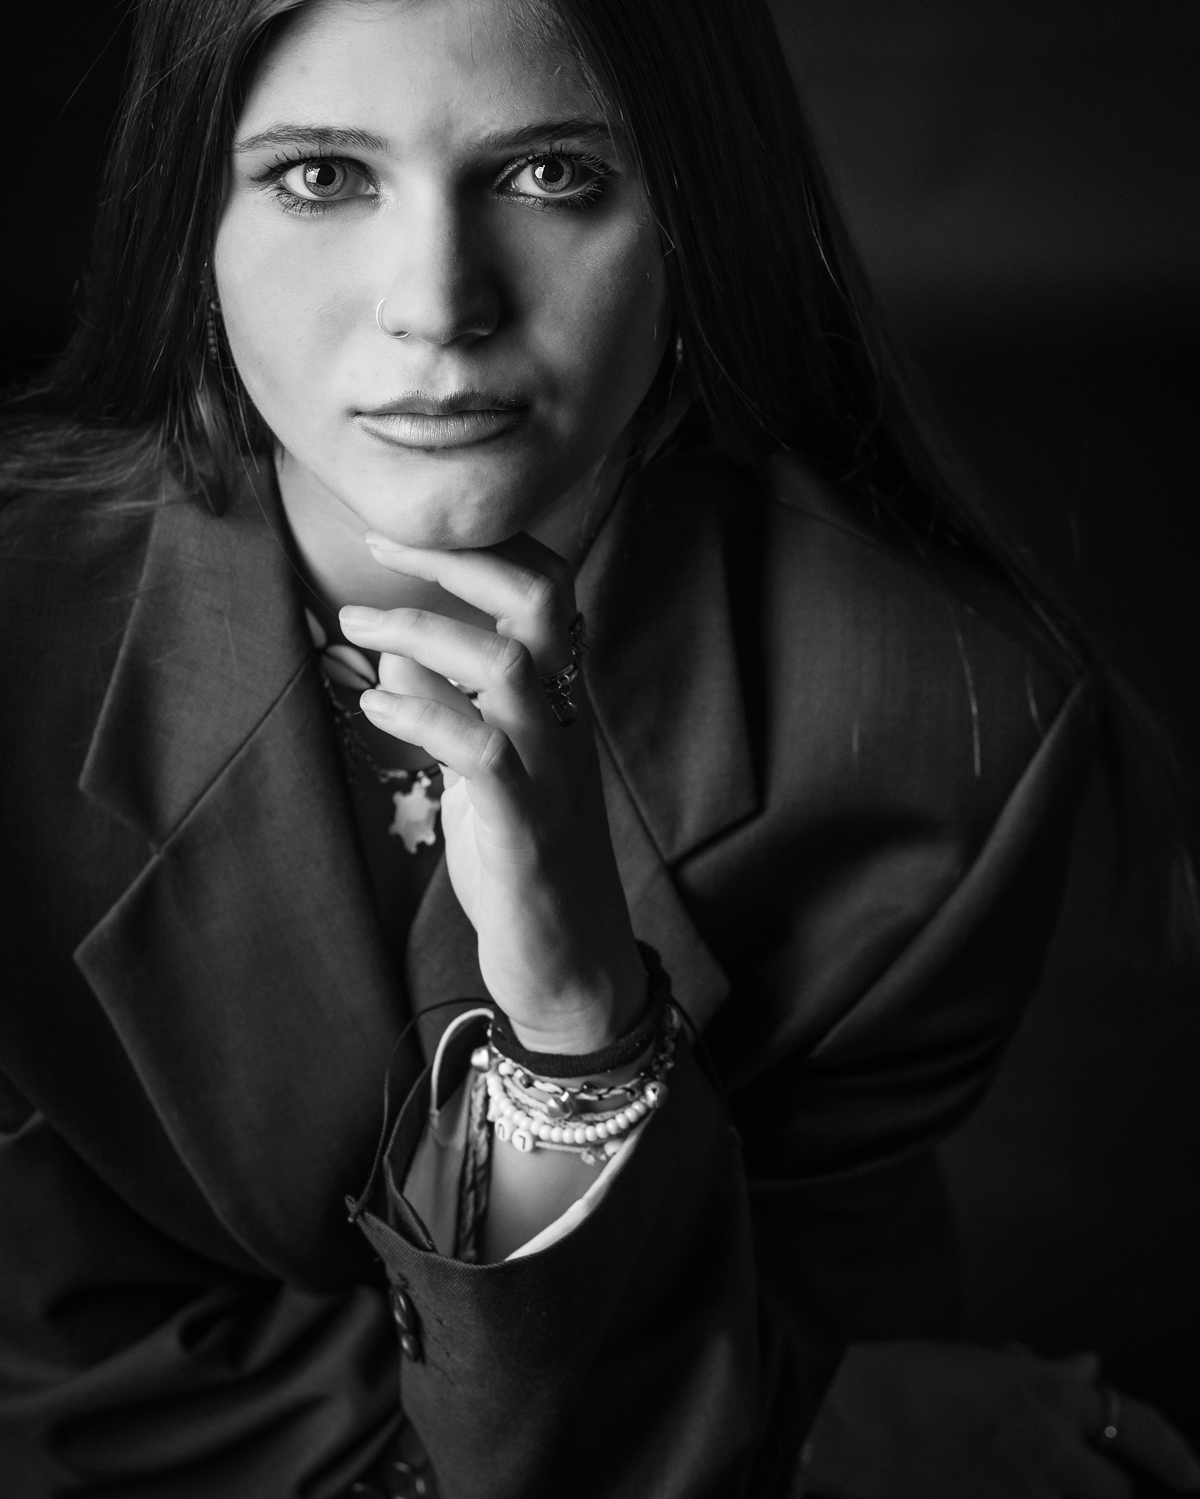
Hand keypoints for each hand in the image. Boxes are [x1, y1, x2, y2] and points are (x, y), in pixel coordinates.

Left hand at [341, 532, 644, 1053]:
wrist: (572, 969)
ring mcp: (548, 772)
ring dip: (422, 631)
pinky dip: (424, 716)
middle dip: (458, 558)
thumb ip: (447, 709)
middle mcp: (561, 723)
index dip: (480, 545)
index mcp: (556, 702)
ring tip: (355, 625)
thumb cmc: (524, 864)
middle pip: (540, 601)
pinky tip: (375, 709)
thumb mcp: (478, 775)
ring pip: (508, 665)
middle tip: (381, 544)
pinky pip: (481, 752)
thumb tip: (395, 654)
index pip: (544, 588)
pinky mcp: (525, 828)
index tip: (402, 530)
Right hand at [802, 1340, 1199, 1498]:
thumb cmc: (895, 1377)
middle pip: (1114, 1498)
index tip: (1188, 1474)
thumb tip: (1087, 1365)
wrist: (845, 1416)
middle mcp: (1051, 1451)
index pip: (1134, 1421)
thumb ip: (1040, 1370)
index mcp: (1046, 1394)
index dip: (1169, 1452)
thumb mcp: (976, 1359)